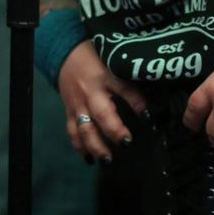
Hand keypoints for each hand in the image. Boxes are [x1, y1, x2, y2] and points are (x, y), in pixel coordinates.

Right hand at [58, 40, 147, 162]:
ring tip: (105, 160)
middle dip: (108, 137)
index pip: (116, 101)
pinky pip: (72, 131)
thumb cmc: (95, 59)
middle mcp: (87, 98)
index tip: (139, 127)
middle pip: (96, 121)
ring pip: (82, 130)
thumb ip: (130, 89)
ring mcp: (77, 107)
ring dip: (93, 147)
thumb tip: (147, 110)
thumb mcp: (115, 68)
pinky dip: (79, 145)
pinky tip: (87, 157)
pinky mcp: (69, 112)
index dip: (127, 115)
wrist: (66, 54)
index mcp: (101, 84)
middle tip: (122, 148)